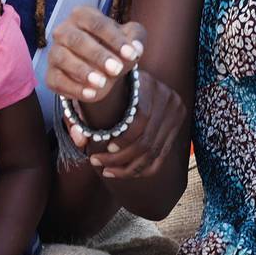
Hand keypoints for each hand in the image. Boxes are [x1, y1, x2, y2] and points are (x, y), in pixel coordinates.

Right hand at [46, 6, 144, 101]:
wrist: (101, 69)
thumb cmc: (115, 46)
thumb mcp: (130, 38)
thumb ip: (136, 38)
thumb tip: (136, 47)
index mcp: (82, 15)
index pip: (97, 23)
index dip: (115, 39)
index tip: (132, 54)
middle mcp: (63, 30)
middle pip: (77, 40)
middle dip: (97, 55)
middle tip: (117, 69)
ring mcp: (54, 52)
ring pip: (62, 58)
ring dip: (81, 71)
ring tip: (101, 83)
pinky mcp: (50, 74)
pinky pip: (57, 79)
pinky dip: (73, 88)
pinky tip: (91, 94)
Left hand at [71, 71, 186, 179]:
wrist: (128, 81)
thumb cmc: (107, 87)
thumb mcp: (94, 95)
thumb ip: (82, 115)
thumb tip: (80, 141)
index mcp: (149, 84)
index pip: (142, 118)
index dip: (125, 138)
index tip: (106, 147)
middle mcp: (168, 99)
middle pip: (148, 139)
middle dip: (122, 158)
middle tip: (99, 163)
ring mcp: (175, 115)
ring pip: (154, 152)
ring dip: (129, 168)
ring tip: (107, 171)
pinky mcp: (175, 129)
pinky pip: (160, 157)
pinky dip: (142, 170)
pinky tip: (123, 173)